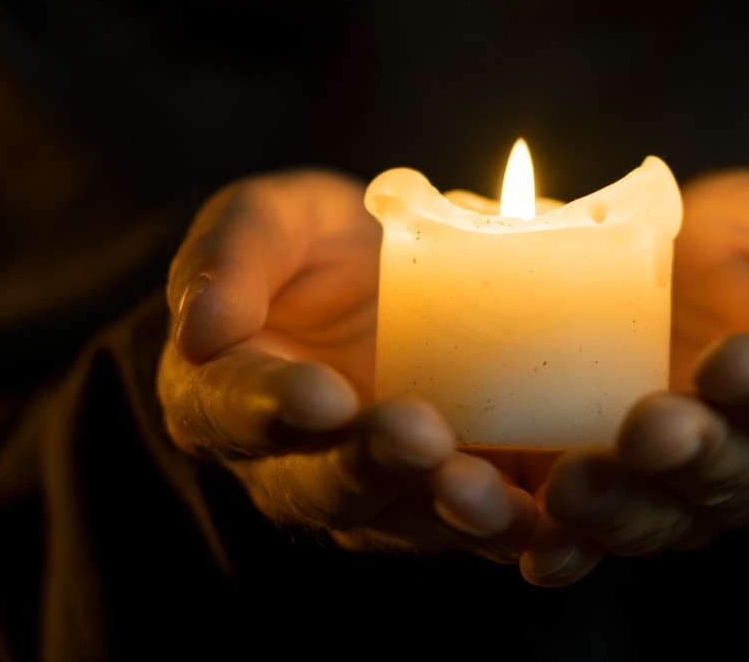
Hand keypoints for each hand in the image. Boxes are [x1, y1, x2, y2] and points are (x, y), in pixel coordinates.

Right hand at [156, 169, 535, 561]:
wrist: (399, 275)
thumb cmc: (316, 249)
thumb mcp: (268, 221)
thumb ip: (231, 255)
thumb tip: (201, 326)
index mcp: (228, 396)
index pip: (232, 412)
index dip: (271, 410)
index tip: (319, 396)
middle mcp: (297, 465)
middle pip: (323, 488)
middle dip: (373, 467)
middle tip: (418, 435)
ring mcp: (383, 490)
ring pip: (405, 521)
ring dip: (446, 513)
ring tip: (488, 496)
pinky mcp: (458, 493)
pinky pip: (481, 525)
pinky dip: (516, 528)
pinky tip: (547, 520)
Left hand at [521, 169, 748, 586]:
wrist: (654, 266)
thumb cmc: (747, 244)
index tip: (727, 363)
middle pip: (739, 473)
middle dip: (693, 454)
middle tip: (648, 429)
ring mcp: (689, 494)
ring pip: (666, 518)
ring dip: (621, 508)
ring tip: (573, 484)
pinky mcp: (618, 505)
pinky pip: (595, 542)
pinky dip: (567, 550)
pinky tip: (539, 550)